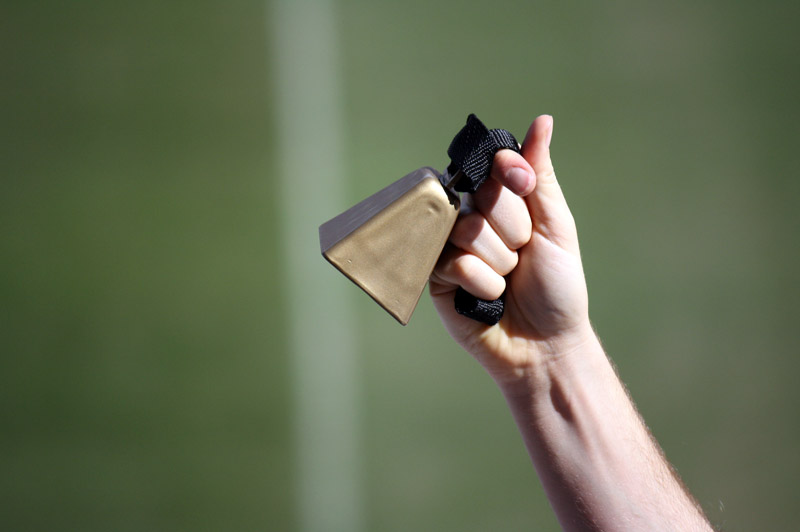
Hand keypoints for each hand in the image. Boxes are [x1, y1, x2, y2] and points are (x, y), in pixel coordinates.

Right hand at [430, 116, 592, 381]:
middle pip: (483, 199)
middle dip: (514, 231)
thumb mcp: (556, 226)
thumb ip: (540, 176)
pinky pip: (457, 263)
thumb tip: (542, 120)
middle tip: (524, 256)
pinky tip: (490, 299)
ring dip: (500, 264)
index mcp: (501, 203)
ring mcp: (452, 247)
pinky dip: (484, 285)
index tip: (522, 185)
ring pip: (469, 231)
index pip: (493, 169)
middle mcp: (473, 219)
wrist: (544, 343)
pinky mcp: (437, 277)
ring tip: (508, 282)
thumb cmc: (557, 287)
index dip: (508, 176)